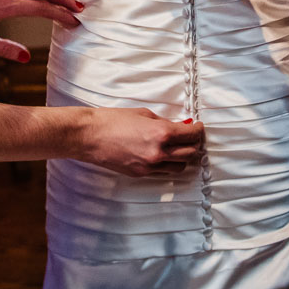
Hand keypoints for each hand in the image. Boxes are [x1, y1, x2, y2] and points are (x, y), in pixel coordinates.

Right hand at [77, 108, 205, 176]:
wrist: (90, 136)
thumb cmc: (112, 120)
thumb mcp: (144, 114)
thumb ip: (164, 122)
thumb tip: (179, 126)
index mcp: (161, 133)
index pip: (191, 135)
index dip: (198, 130)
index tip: (198, 126)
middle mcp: (158, 152)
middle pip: (190, 153)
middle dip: (194, 144)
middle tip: (192, 136)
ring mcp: (149, 166)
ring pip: (179, 167)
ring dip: (183, 157)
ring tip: (179, 147)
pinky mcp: (140, 174)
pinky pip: (163, 172)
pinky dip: (167, 164)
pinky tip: (163, 155)